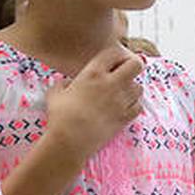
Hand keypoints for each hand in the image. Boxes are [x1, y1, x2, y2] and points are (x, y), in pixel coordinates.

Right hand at [45, 45, 143, 159]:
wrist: (69, 141)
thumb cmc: (60, 116)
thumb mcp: (54, 94)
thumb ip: (62, 84)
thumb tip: (65, 83)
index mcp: (93, 73)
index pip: (115, 52)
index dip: (116, 55)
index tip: (112, 62)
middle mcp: (111, 83)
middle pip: (136, 64)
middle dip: (132, 66)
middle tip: (123, 74)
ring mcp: (121, 101)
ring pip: (139, 87)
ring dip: (132, 88)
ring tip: (122, 93)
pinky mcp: (125, 118)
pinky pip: (139, 106)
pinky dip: (134, 106)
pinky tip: (124, 108)